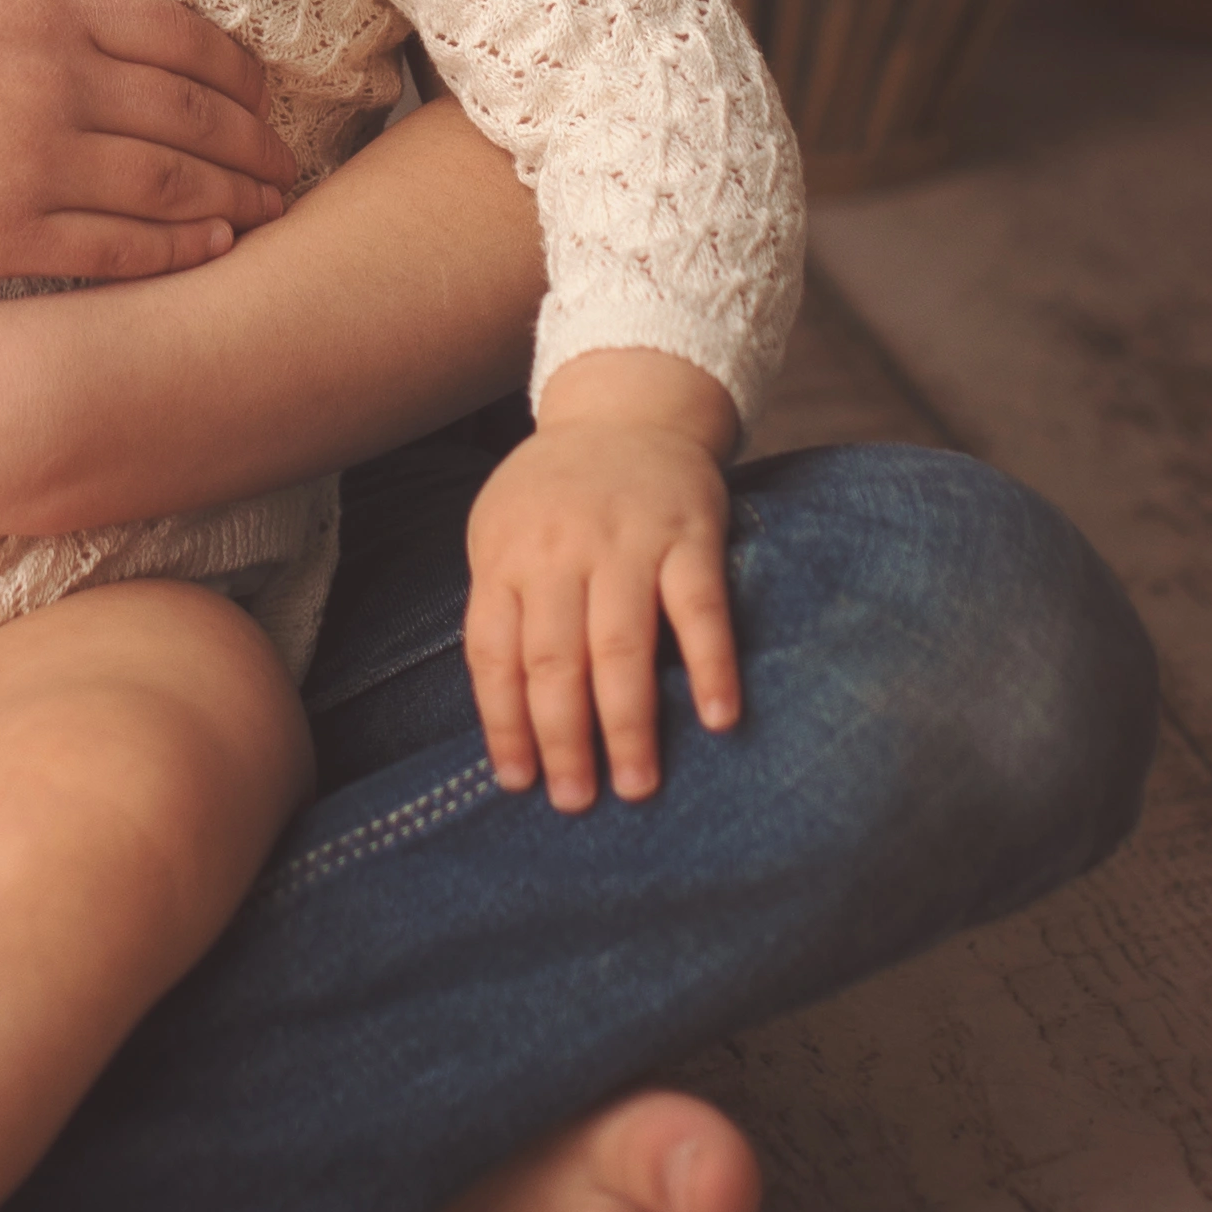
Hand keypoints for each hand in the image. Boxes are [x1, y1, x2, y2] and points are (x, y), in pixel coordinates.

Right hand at [0, 0, 297, 278]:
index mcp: (35, 12)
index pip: (174, 35)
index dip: (233, 64)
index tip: (262, 85)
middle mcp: (50, 94)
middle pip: (191, 113)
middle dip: (253, 135)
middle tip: (286, 156)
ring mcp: (28, 173)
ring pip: (169, 184)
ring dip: (236, 193)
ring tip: (271, 203)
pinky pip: (116, 251)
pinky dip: (180, 249)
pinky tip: (213, 246)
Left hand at [463, 354, 738, 809]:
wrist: (625, 409)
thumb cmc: (555, 496)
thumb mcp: (504, 534)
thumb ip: (504, 610)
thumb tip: (508, 720)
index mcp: (505, 555)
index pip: (493, 654)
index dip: (504, 723)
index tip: (518, 782)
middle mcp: (560, 549)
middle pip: (554, 659)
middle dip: (562, 740)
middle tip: (576, 802)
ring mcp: (626, 541)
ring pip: (621, 644)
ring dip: (627, 724)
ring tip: (636, 786)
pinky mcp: (689, 533)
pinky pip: (700, 607)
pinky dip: (711, 665)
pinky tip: (719, 720)